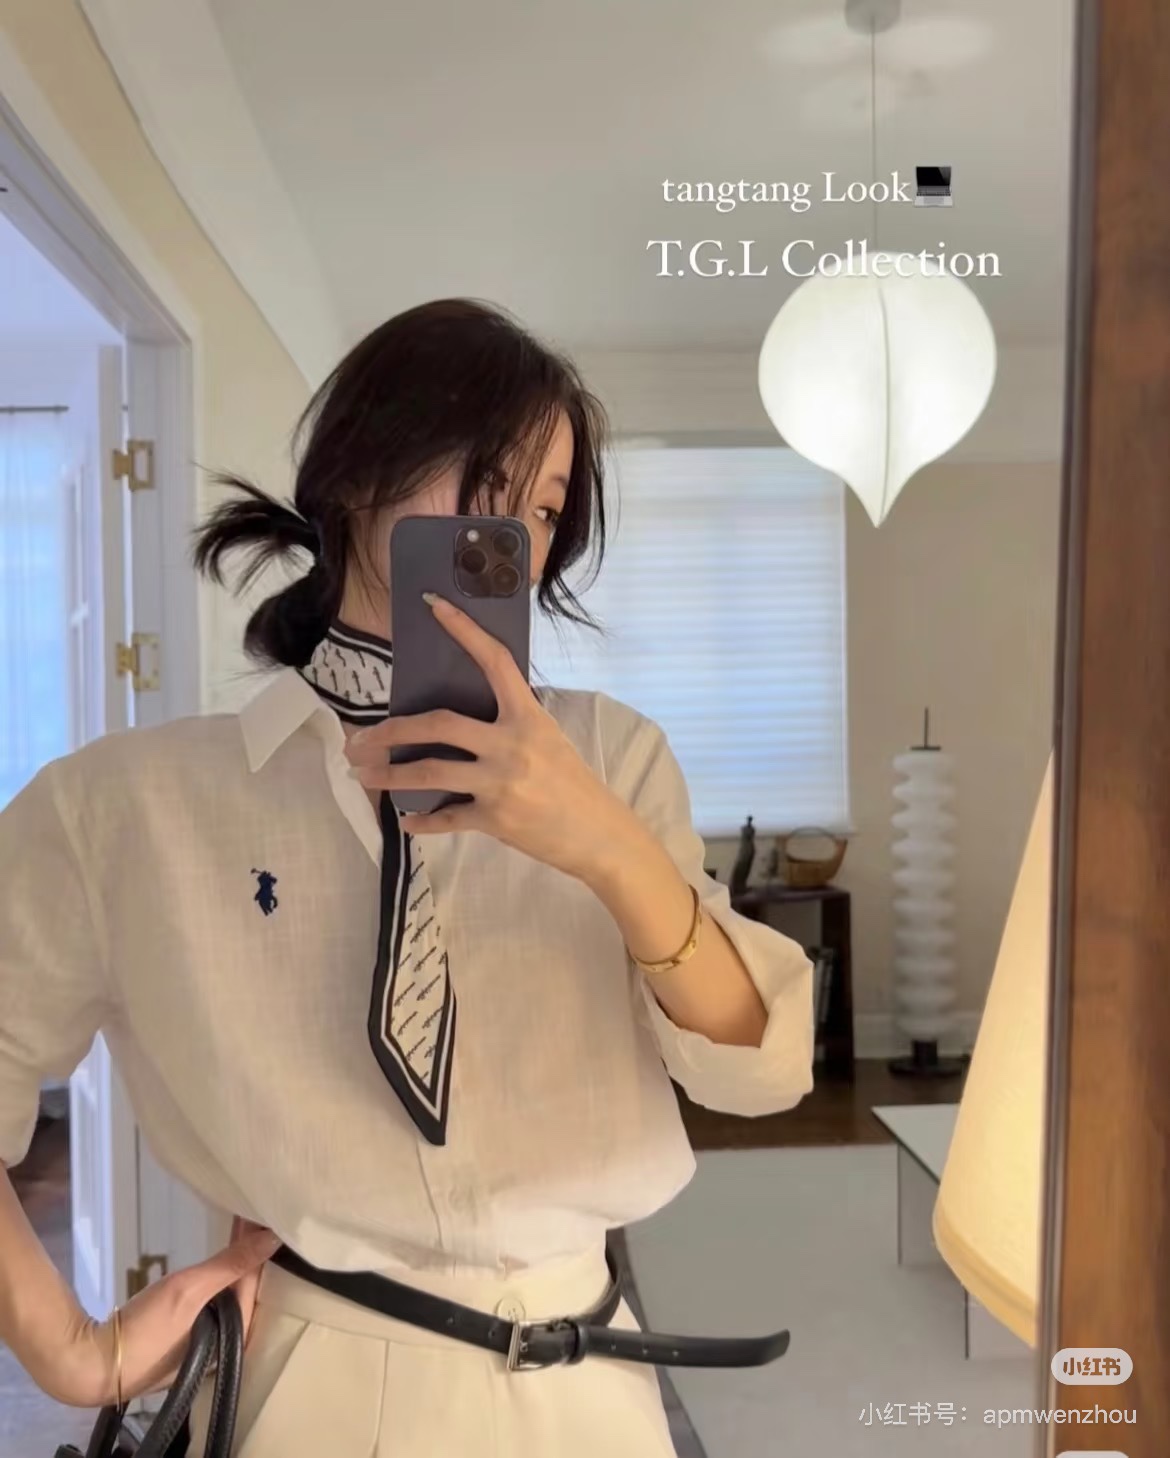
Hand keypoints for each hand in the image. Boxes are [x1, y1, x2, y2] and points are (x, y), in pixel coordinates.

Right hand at [48, 1219, 278, 1407]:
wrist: (90, 1364)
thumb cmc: (147, 1330)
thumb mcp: (191, 1290)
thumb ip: (232, 1264)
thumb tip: (274, 1236)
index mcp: (237, 1339)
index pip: (256, 1281)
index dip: (259, 1246)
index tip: (263, 1213)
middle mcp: (225, 1344)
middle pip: (245, 1289)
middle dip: (250, 1253)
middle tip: (253, 1213)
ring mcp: (202, 1344)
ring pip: (226, 1295)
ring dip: (231, 1263)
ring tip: (239, 1227)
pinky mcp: (181, 1340)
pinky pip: (207, 1303)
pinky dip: (213, 1280)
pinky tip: (214, 1262)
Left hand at [345, 593, 642, 883]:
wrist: (599, 835)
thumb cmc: (574, 784)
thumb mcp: (548, 740)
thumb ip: (511, 725)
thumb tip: (463, 720)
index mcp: (528, 716)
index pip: (494, 662)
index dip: (464, 630)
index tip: (434, 605)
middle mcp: (511, 744)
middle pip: (438, 725)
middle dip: (392, 729)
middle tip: (361, 737)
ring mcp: (500, 783)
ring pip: (430, 772)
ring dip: (389, 775)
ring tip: (363, 774)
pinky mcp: (494, 819)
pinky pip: (445, 817)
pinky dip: (420, 820)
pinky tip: (405, 820)